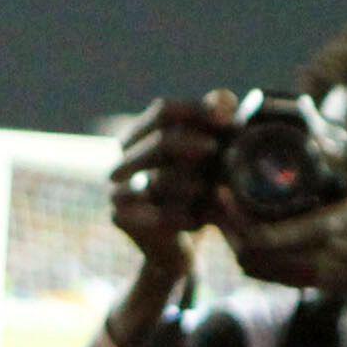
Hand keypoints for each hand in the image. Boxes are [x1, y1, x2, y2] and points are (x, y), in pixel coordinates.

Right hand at [105, 95, 239, 276]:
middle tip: (214, 149)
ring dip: (188, 184)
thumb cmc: (197, 192)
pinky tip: (197, 220)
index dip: (197, 110)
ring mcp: (117, 187)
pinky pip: (149, 212)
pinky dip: (177, 216)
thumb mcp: (211, 157)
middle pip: (159, 140)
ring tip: (210, 191)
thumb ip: (217, 123)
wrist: (176, 245)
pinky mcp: (119, 217)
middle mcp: (125, 158)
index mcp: (142, 135)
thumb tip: (225, 101)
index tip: (229, 119)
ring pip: (155, 179)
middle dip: (191, 143)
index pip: (164, 111)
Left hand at [221, 158, 346, 293]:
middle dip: (227, 231)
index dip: (235, 219)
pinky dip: (251, 258)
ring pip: (256, 269)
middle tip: (214, 202)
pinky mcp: (314, 285)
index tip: (222, 192)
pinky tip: (243, 236)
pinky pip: (269, 276)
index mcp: (328, 231)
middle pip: (251, 258)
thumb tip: (319, 135)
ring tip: (224, 217)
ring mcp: (315, 278)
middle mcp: (318, 262)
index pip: (264, 238)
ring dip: (235, 245)